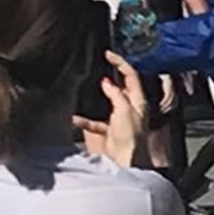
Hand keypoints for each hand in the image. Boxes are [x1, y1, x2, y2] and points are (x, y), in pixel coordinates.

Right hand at [75, 53, 148, 167]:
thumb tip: (108, 83)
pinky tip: (75, 119)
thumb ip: (116, 95)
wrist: (125, 161)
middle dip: (110, 76)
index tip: (109, 54)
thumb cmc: (130, 138)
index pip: (131, 76)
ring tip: (84, 88)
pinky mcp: (110, 130)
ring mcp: (120, 119)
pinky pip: (95, 121)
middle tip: (99, 65)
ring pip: (106, 102)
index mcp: (138, 101)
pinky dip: (85, 120)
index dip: (121, 63)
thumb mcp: (124, 111)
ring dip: (95, 98)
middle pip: (121, 86)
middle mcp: (131, 108)